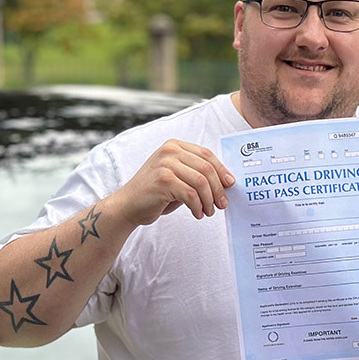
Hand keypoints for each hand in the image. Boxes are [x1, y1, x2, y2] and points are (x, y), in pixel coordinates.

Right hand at [111, 139, 234, 227]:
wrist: (128, 205)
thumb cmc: (155, 193)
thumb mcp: (177, 176)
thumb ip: (196, 174)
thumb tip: (225, 182)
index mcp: (174, 146)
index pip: (206, 154)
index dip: (222, 170)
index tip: (230, 184)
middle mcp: (170, 151)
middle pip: (207, 168)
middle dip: (218, 189)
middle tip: (222, 204)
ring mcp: (165, 164)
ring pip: (201, 182)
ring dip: (209, 200)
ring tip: (208, 211)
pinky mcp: (163, 181)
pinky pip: (191, 195)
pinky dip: (198, 207)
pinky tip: (197, 213)